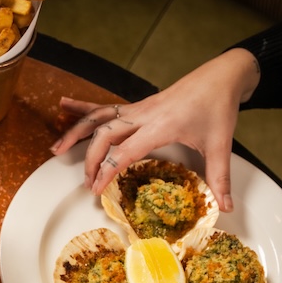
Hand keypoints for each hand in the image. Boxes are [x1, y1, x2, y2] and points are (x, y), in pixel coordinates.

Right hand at [49, 48, 260, 211]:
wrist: (222, 75)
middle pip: (104, 136)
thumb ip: (220, 178)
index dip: (106, 171)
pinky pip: (105, 106)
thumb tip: (226, 207)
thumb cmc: (219, 107)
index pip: (124, 151)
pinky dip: (83, 107)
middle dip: (90, 161)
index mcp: (160, 125)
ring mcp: (138, 108)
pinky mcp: (138, 105)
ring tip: (55, 148)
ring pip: (98, 118)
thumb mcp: (220, 144)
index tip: (95, 190)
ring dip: (75, 132)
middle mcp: (143, 115)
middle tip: (86, 184)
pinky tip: (64, 105)